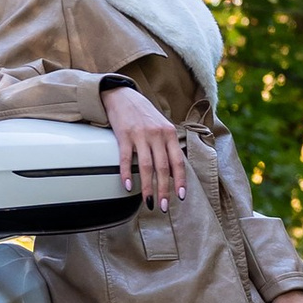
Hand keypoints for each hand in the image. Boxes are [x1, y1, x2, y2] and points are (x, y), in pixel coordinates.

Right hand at [102, 80, 188, 206]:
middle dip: (164, 190)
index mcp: (169, 134)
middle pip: (163, 167)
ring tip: (148, 202)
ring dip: (148, 187)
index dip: (180, 181)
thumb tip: (171, 173)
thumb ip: (167, 147)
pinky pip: (126, 159)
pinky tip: (128, 186)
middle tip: (164, 206)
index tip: (180, 196)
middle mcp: (157, 134)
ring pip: (146, 166)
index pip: (178, 162)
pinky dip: (127, 174)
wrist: (122, 96)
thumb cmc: (143, 114)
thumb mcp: (161, 127)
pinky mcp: (124, 135)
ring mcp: (140, 135)